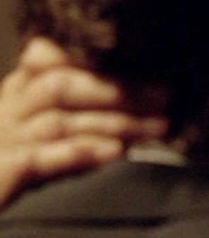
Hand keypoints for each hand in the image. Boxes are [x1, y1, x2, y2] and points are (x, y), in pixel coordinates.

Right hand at [0, 37, 167, 207]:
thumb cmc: (16, 175)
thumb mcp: (47, 140)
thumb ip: (81, 118)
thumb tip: (140, 104)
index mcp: (15, 98)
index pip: (49, 63)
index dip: (93, 62)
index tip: (143, 62)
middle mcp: (4, 115)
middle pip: (60, 87)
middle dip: (117, 90)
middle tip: (164, 95)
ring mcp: (0, 143)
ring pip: (59, 122)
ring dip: (114, 122)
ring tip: (157, 127)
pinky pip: (38, 159)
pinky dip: (78, 153)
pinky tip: (115, 152)